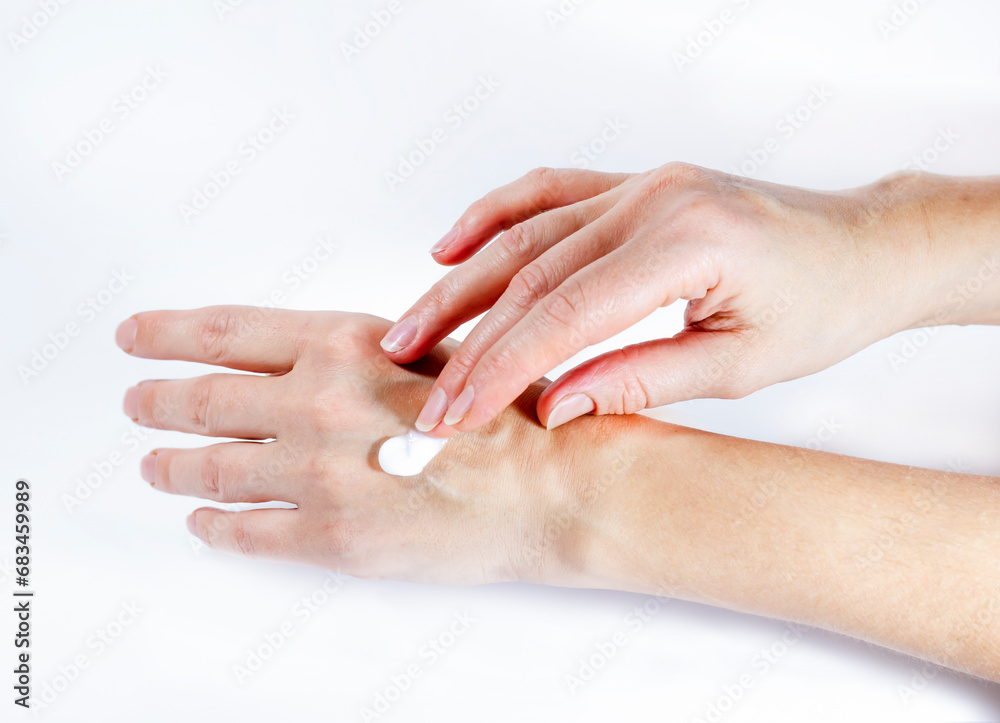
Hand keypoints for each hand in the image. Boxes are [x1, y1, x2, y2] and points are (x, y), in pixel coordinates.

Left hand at [114, 306, 585, 584]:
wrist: (551, 485)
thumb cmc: (506, 414)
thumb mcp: (426, 353)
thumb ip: (350, 354)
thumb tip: (289, 363)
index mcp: (341, 346)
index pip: (225, 332)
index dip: (168, 333)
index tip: (136, 336)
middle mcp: (316, 405)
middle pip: (202, 399)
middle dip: (157, 400)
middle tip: (137, 402)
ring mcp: (316, 476)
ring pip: (210, 467)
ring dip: (171, 464)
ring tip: (154, 463)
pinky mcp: (328, 537)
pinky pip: (244, 531)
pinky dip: (212, 523)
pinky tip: (202, 518)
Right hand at [382, 164, 975, 434]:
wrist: (865, 248)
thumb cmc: (822, 305)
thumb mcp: (738, 365)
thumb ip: (636, 380)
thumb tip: (548, 406)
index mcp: (687, 242)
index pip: (564, 315)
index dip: (498, 369)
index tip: (454, 413)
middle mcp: (653, 199)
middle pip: (530, 275)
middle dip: (468, 339)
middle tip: (417, 385)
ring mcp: (640, 183)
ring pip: (525, 233)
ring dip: (461, 283)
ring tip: (409, 328)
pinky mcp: (633, 184)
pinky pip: (547, 192)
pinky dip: (493, 218)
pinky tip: (449, 245)